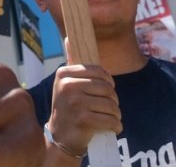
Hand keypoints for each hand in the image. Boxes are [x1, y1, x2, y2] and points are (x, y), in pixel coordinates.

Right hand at [46, 38, 119, 158]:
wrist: (60, 137)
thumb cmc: (68, 107)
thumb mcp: (65, 84)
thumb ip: (71, 61)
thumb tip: (69, 37)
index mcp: (63, 74)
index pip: (98, 72)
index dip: (108, 82)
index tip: (107, 90)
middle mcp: (67, 87)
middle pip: (107, 88)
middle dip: (113, 100)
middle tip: (108, 108)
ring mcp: (75, 103)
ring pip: (111, 105)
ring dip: (115, 114)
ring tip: (109, 118)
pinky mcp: (83, 120)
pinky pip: (111, 120)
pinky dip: (115, 126)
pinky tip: (111, 127)